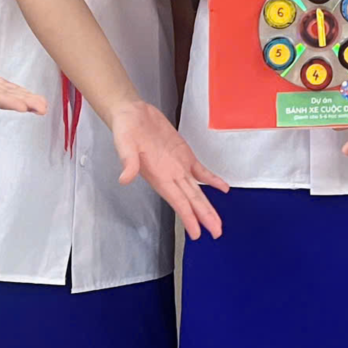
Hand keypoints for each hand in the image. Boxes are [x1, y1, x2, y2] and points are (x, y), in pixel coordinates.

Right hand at [111, 100, 228, 240]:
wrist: (132, 114)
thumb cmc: (126, 129)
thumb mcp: (124, 142)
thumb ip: (127, 160)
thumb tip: (124, 178)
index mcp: (159, 176)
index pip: (178, 202)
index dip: (188, 217)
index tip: (197, 233)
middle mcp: (171, 175)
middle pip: (192, 201)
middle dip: (204, 217)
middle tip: (217, 233)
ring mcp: (179, 166)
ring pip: (197, 191)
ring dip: (207, 206)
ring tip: (217, 222)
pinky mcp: (184, 155)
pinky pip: (201, 171)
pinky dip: (212, 180)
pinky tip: (223, 188)